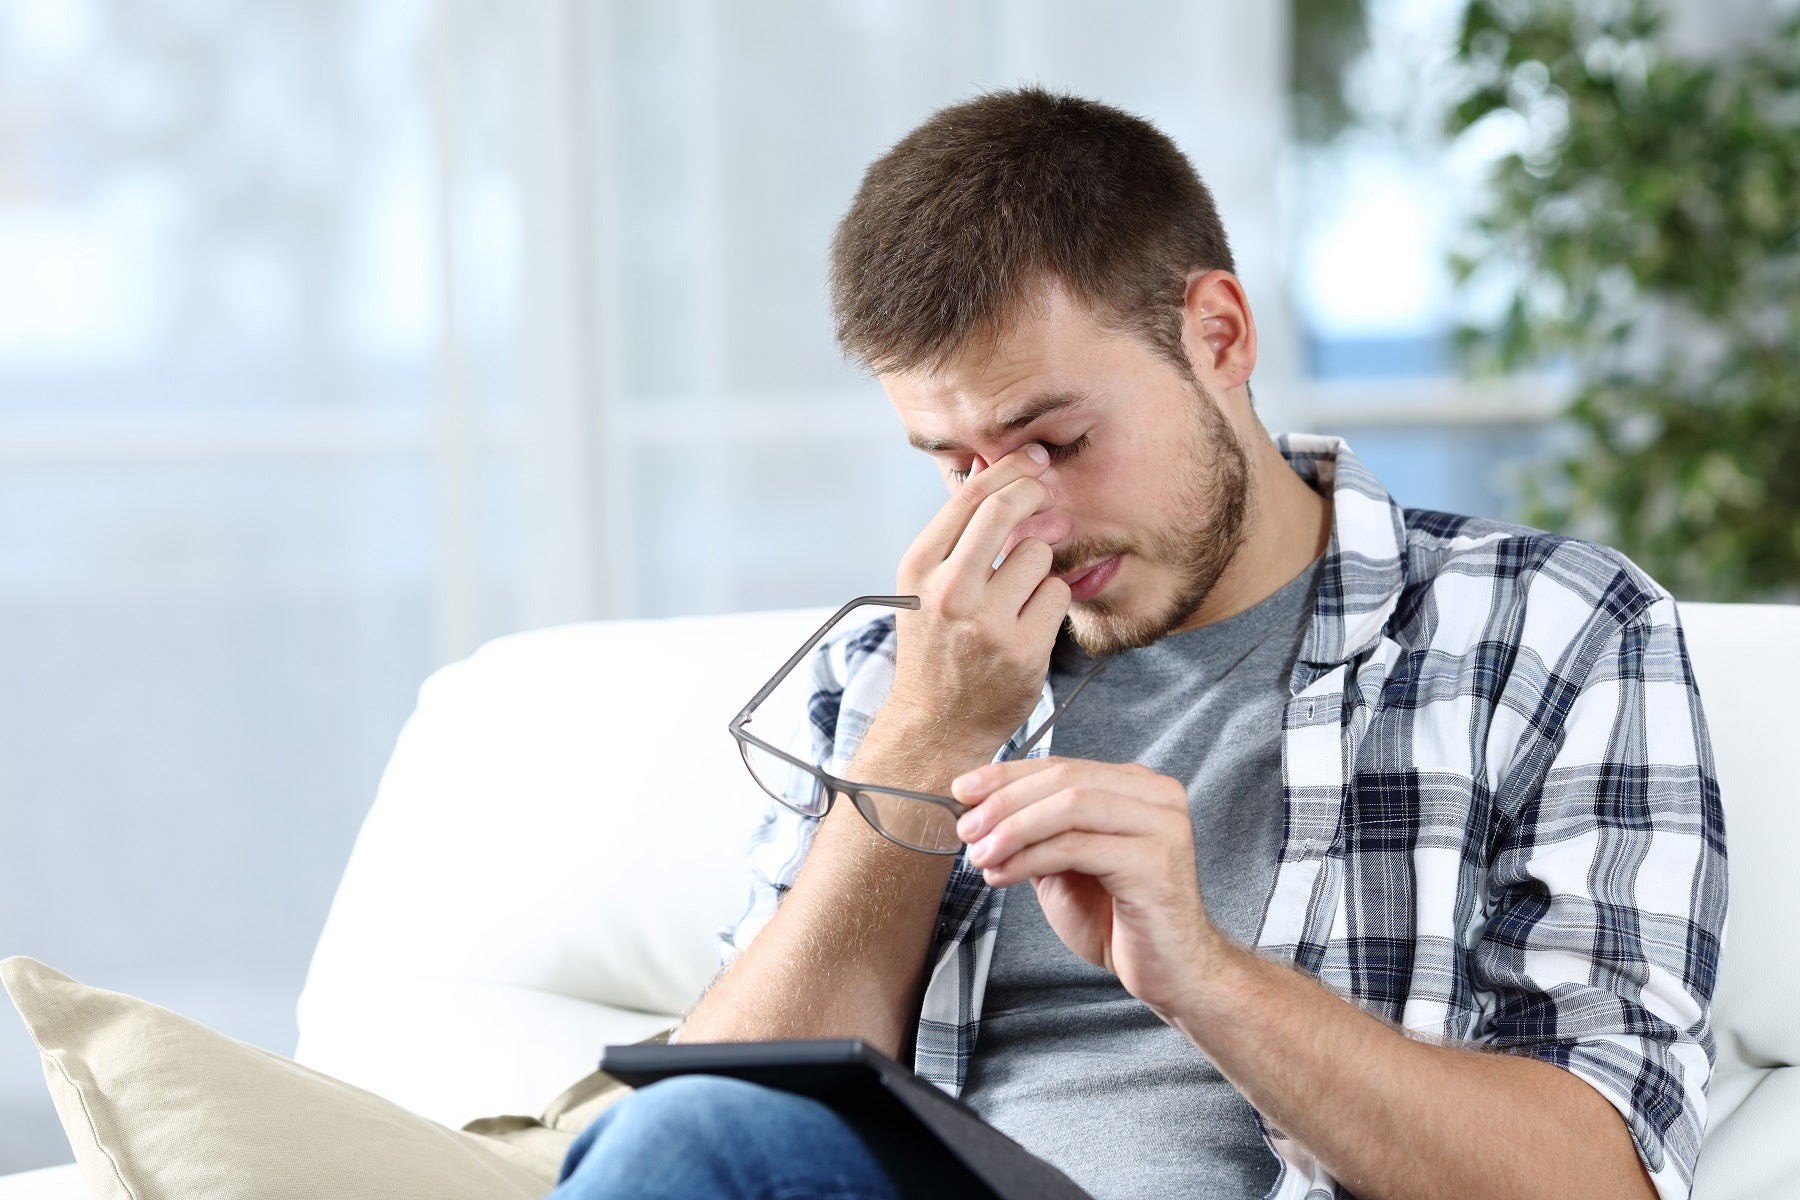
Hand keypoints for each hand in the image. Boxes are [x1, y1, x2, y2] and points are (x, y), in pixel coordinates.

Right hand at [882, 444, 1071, 758]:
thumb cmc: (937, 647)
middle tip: (1048, 495)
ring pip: (1038, 553)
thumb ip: (958, 529)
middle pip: (1005, 510)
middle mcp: (947, 592)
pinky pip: (1056, 594)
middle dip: (1035, 493)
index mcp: (918, 569)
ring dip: (1040, 564)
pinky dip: (1051, 600)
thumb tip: (988, 463)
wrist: (937, 725)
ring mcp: (985, 622)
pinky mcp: (1022, 648)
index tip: (1034, 458)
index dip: (1010, 468)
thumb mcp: (928, 586)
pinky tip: (1032, 619)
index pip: (970, 497)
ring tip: (1021, 590)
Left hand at [951, 756, 1221, 1020]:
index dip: (1007, 775)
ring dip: (1013, 829)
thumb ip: (1037, 831)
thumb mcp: (1067, 865)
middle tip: (965, 829)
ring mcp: (1161, 826)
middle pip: (1065, 779)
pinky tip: (1001, 876)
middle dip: (1005, 802)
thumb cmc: (1119, 919)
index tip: (963, 790)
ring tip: (979, 855)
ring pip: (1070, 807)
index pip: (1062, 765)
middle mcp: (1156, 796)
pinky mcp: (1154, 862)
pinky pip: (1076, 847)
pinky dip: (1030, 858)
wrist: (1170, 972)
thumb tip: (978, 809)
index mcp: (1138, 787)